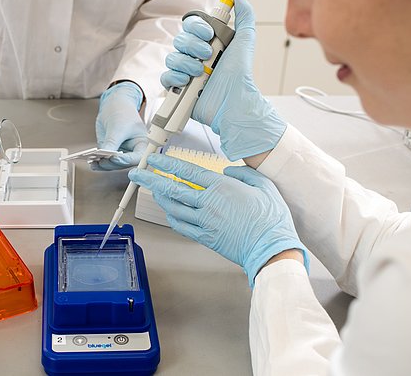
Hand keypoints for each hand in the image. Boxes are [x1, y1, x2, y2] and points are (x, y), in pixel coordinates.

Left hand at [92, 82, 147, 170]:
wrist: (114, 105)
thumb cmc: (122, 113)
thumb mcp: (118, 126)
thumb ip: (112, 141)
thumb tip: (105, 154)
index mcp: (141, 144)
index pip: (137, 157)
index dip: (126, 160)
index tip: (115, 158)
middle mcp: (131, 151)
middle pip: (123, 163)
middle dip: (112, 163)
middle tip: (102, 160)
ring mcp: (120, 152)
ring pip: (113, 164)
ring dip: (103, 164)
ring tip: (94, 162)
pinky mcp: (109, 151)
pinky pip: (104, 160)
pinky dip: (98, 162)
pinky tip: (91, 162)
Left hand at [128, 154, 307, 286]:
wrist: (271, 250)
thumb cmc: (271, 220)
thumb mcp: (264, 185)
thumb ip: (244, 173)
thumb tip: (229, 170)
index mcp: (222, 188)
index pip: (187, 172)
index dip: (167, 164)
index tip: (155, 160)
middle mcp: (208, 204)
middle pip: (172, 189)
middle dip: (151, 179)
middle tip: (138, 173)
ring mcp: (204, 222)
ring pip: (173, 208)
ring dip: (160, 197)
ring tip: (152, 189)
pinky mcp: (205, 238)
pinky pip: (180, 225)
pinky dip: (171, 216)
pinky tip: (169, 211)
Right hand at [160, 0, 285, 161]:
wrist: (233, 101)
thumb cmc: (240, 74)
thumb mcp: (245, 40)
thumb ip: (244, 15)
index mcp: (207, 42)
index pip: (190, 25)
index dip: (196, 27)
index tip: (208, 34)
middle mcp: (194, 56)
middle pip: (179, 40)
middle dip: (193, 46)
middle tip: (207, 55)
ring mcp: (184, 72)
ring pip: (171, 58)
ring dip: (185, 63)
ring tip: (200, 72)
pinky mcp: (177, 89)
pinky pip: (165, 77)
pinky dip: (175, 77)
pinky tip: (187, 82)